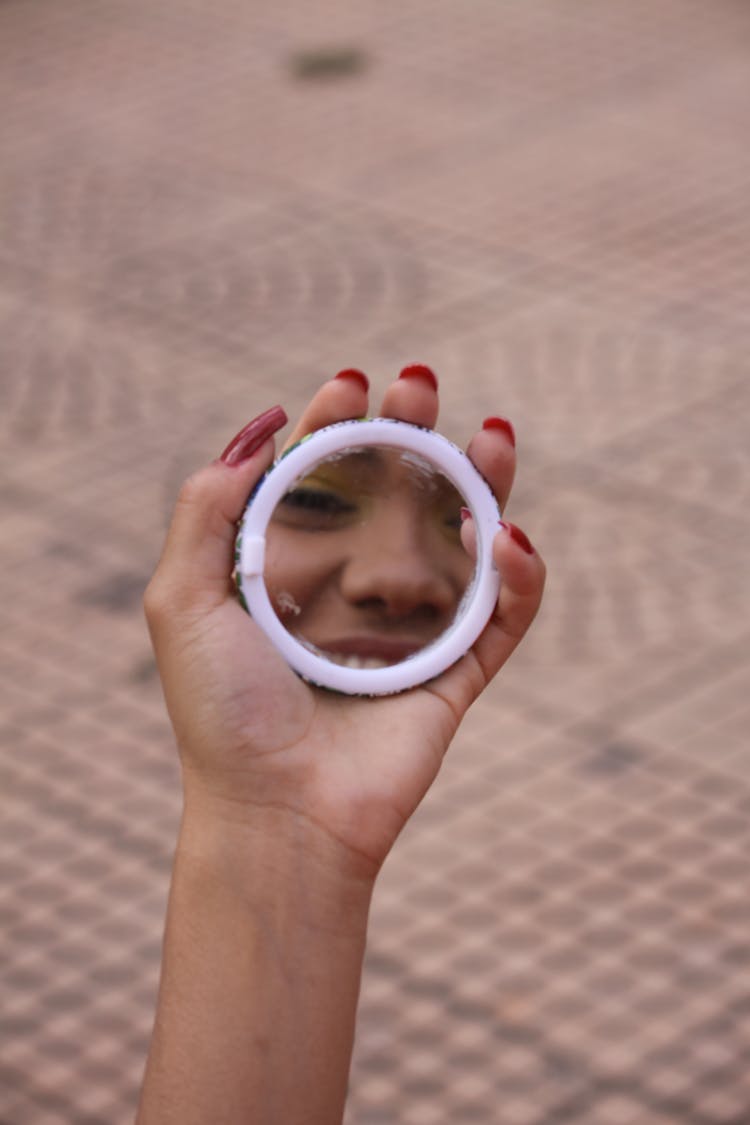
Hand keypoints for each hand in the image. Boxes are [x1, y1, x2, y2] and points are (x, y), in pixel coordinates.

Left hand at [144, 366, 545, 876]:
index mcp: (296, 569)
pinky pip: (506, 613)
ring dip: (486, 481)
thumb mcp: (184, 597)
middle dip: (415, 432)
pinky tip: (499, 538)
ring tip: (490, 436)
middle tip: (419, 388)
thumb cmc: (222, 711)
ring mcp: (414, 627)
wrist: (275, 813)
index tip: (349, 385)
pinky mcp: (458, 670)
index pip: (327, 479)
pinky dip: (518, 573)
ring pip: (467, 538)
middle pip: (403, 492)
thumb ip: (208, 506)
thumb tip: (261, 425)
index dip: (339, 425)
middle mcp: (358, 588)